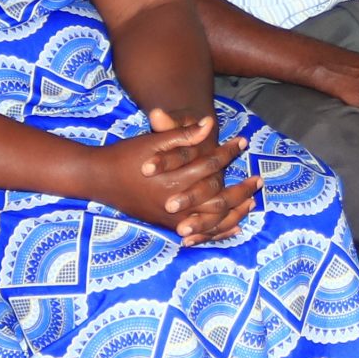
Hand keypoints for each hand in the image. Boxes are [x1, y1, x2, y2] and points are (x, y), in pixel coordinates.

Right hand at [92, 111, 258, 242]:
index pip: (210, 165)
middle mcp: (175, 204)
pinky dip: (219, 231)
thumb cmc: (125, 156)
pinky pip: (200, 233)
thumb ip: (182, 135)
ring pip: (212, 221)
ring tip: (252, 202)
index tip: (243, 141)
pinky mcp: (167, 226)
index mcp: (173, 179)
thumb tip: (210, 124)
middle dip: (241, 189)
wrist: (99, 179)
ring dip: (235, 212)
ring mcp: (171, 219)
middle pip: (218, 199)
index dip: (228, 152)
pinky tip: (235, 227)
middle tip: (259, 179)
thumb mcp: (152, 142)